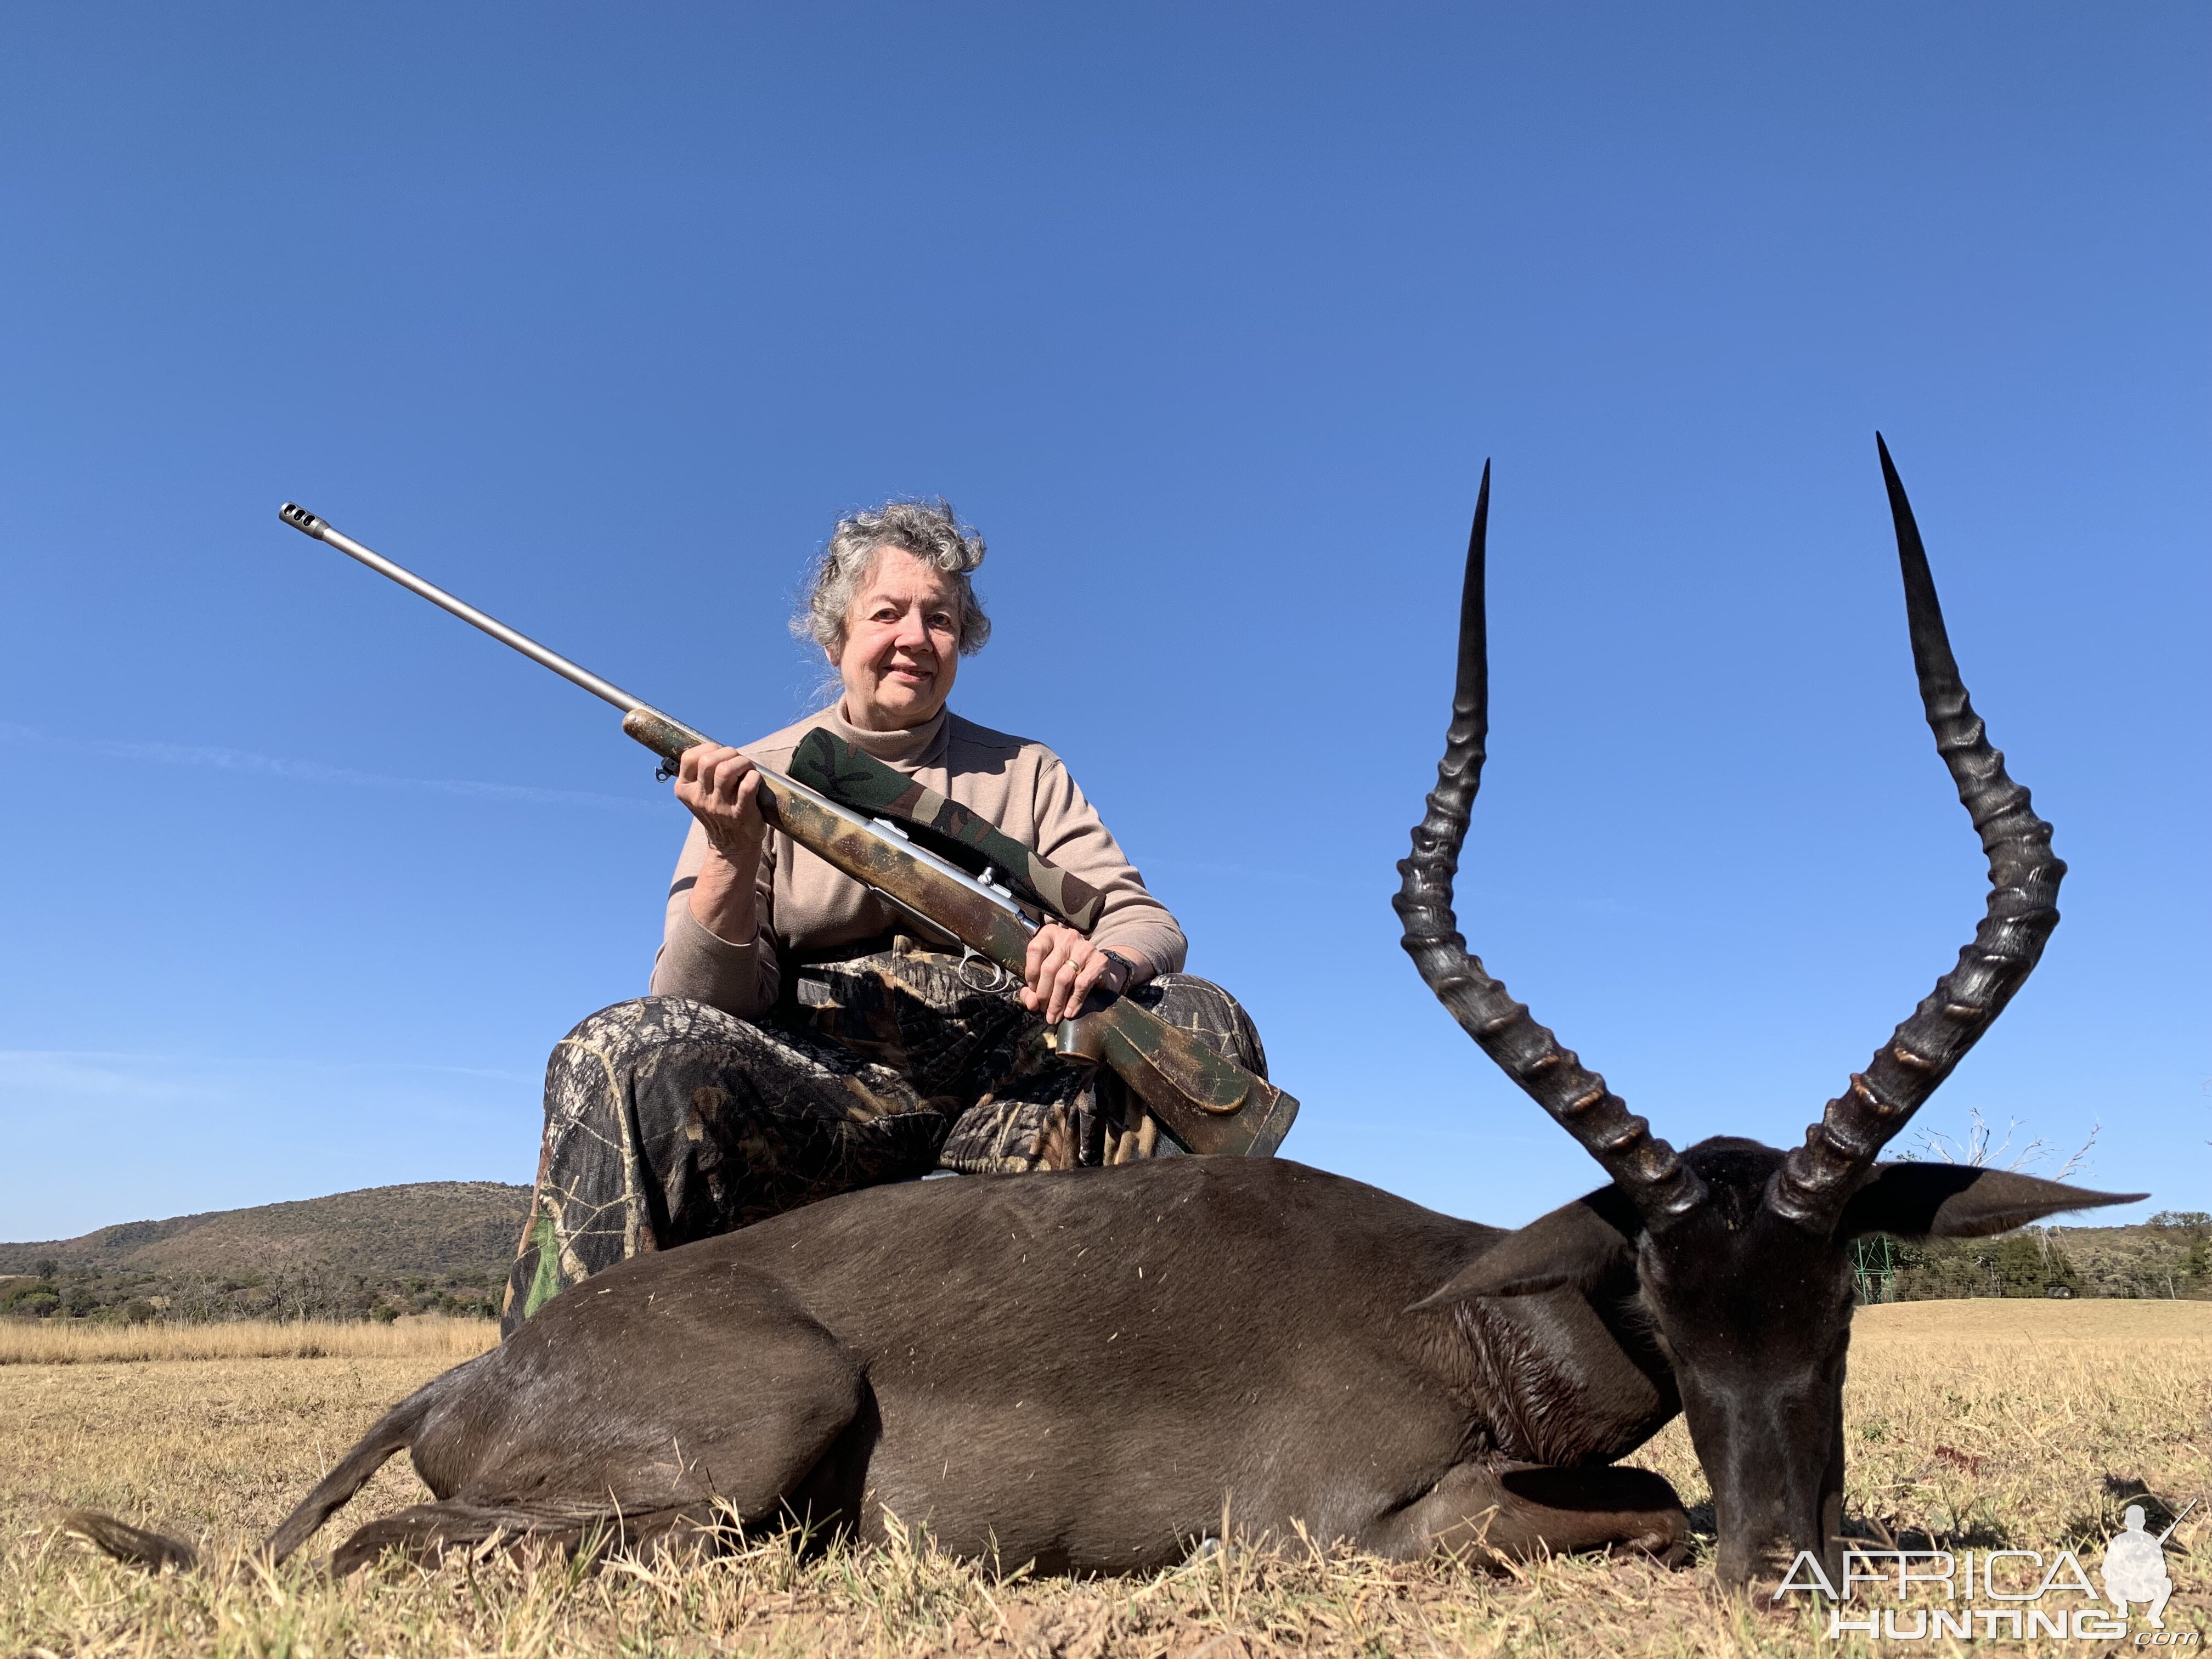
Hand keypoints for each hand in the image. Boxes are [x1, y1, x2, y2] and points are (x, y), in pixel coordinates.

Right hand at [673, 744, 767, 943]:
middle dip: (728, 753)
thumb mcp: (700, 793)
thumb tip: (714, 747)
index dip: (708, 748)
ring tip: (747, 768)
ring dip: (742, 762)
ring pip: (726, 770)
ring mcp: (719, 807)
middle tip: (737, 760)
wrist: (732, 844)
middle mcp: (699, 798)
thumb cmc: (720, 809)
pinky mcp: (740, 813)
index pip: (689, 757)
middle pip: (709, 761)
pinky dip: (754, 777)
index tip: (719, 753)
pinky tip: (755, 779)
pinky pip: (747, 786)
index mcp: (685, 790)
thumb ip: (700, 772)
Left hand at [1020, 923, 1131, 1023]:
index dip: (1031, 973)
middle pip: (1049, 968)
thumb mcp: (1046, 974)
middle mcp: (1068, 937)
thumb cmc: (1066, 970)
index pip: (1035, 949)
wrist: (1098, 969)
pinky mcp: (1099, 961)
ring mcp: (1085, 948)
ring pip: (1063, 978)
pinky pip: (1082, 984)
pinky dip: (1073, 1002)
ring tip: (1053, 1015)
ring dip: (1056, 1002)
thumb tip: (1031, 1003)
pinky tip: (1069, 1012)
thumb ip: (1033, 988)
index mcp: (1050, 934)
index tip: (1032, 990)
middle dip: (1043, 994)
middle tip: (1042, 1009)